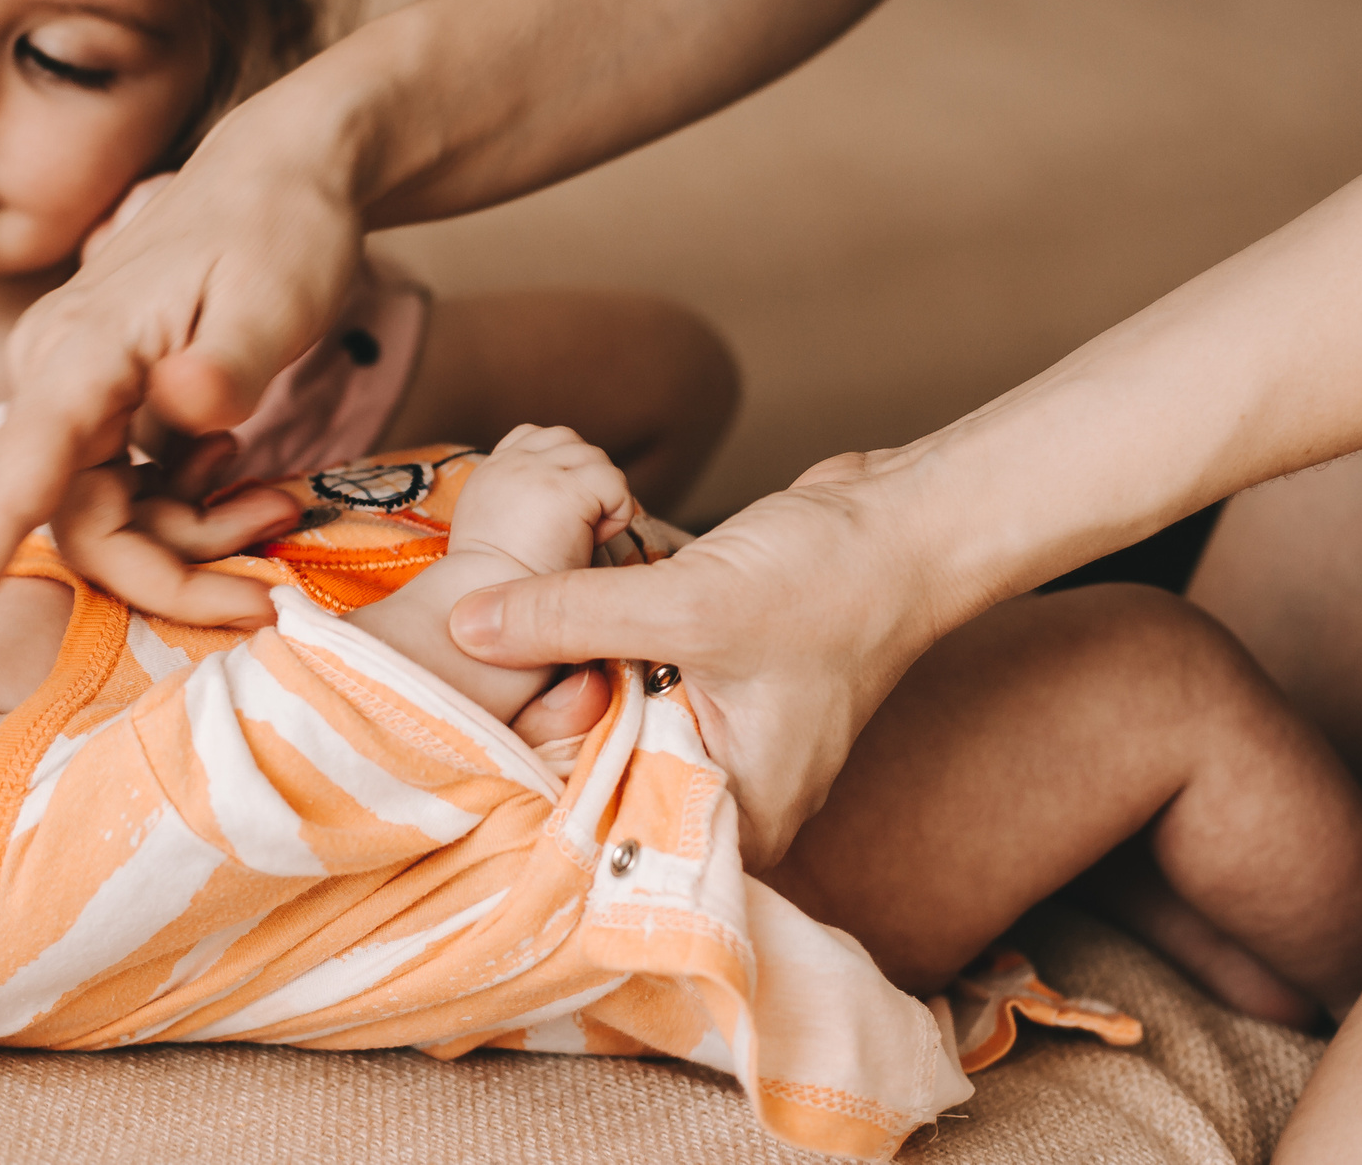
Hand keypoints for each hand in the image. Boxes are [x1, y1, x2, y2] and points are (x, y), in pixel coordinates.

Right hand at [0, 122, 361, 674]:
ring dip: (191, 539)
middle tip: (270, 585)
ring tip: (276, 502)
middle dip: (174, 572)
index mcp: (80, 356)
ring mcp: (74, 392)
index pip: (13, 484)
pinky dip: (187, 508)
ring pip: (107, 518)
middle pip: (82, 529)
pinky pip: (126, 492)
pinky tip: (240, 469)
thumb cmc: (279, 229)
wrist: (282, 174)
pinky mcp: (102, 404)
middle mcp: (55, 376)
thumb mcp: (276, 298)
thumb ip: (226, 367)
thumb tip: (179, 418)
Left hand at [446, 451, 962, 868]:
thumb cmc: (828, 581)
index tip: (471, 781)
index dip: (548, 813)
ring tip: (484, 679)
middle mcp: (738, 787)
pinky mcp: (718, 678)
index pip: (623, 841)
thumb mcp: (685, 602)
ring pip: (621, 725)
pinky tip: (543, 634)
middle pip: (615, 783)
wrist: (902, 519)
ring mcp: (730, 731)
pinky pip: (639, 682)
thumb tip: (466, 626)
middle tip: (459, 723)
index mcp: (745, 811)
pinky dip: (603, 658)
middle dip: (550, 747)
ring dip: (571, 692)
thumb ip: (571, 615)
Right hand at [447, 424, 639, 579]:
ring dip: (600, 499)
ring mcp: (533, 471)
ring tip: (579, 541)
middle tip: (571, 532)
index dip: (561, 469)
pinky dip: (616, 514)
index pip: (537, 438)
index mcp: (492, 471)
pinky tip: (592, 544)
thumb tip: (565, 508)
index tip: (560, 518)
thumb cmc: (503, 590)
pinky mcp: (561, 490)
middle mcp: (508, 463)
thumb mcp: (501, 533)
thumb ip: (524, 505)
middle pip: (570, 441)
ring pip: (595, 459)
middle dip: (582, 480)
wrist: (481, 611)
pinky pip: (614, 484)